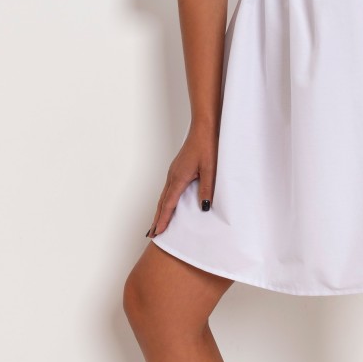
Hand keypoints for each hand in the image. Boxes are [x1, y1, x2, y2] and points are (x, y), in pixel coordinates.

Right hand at [146, 123, 218, 237]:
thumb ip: (206, 188)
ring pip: (164, 195)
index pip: (169, 203)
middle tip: (152, 233)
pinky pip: (168, 189)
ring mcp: (174, 171)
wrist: (204, 128)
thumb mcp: (210, 169)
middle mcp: (173, 175)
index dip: (163, 219)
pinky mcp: (178, 168)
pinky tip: (167, 204)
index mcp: (179, 177)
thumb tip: (204, 208)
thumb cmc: (207, 146)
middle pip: (162, 201)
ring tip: (156, 223)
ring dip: (159, 210)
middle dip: (157, 218)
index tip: (157, 231)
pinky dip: (165, 200)